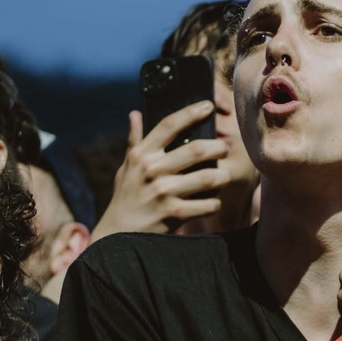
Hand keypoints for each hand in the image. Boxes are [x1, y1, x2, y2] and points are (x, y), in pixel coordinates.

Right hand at [92, 105, 230, 236]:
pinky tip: (213, 200)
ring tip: (224, 175)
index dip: (190, 113)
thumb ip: (134, 142)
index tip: (208, 105)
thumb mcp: (126, 168)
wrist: (117, 235)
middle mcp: (152, 170)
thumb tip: (135, 114)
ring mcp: (163, 192)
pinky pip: (207, 204)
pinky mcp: (174, 214)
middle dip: (218, 147)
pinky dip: (215, 202)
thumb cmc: (126, 197)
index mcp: (141, 155)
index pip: (168, 125)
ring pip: (207, 177)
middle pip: (196, 150)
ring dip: (222, 176)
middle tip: (224, 148)